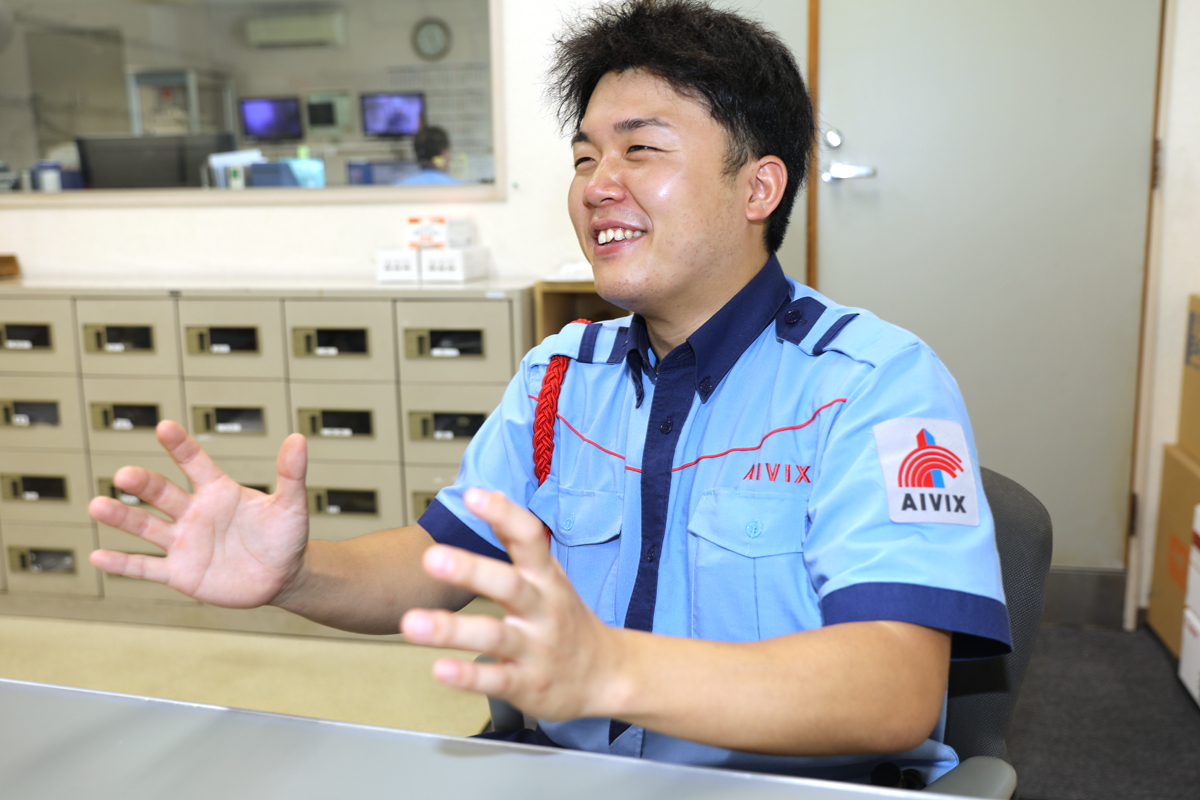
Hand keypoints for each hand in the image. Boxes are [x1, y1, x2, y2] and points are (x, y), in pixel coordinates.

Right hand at [88, 420, 309, 607]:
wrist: (282, 577)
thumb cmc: (286, 537)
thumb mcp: (292, 506)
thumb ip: (291, 474)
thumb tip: (298, 438)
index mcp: (218, 492)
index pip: (195, 463)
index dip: (180, 446)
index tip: (164, 427)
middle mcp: (194, 512)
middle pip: (162, 494)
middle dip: (143, 484)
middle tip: (124, 475)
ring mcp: (184, 542)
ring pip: (146, 528)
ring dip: (122, 518)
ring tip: (97, 505)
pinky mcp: (180, 572)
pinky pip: (146, 567)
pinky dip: (123, 564)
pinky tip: (98, 555)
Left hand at [400, 488, 625, 720]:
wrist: (606, 674)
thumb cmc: (567, 621)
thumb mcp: (550, 577)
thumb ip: (519, 542)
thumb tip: (489, 495)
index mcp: (547, 578)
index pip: (530, 538)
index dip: (503, 515)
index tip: (474, 495)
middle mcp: (543, 610)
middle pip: (509, 585)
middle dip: (470, 570)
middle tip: (432, 557)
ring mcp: (536, 648)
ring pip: (494, 636)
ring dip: (452, 630)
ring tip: (413, 624)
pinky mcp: (527, 684)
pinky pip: (496, 680)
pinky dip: (467, 676)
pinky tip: (440, 669)